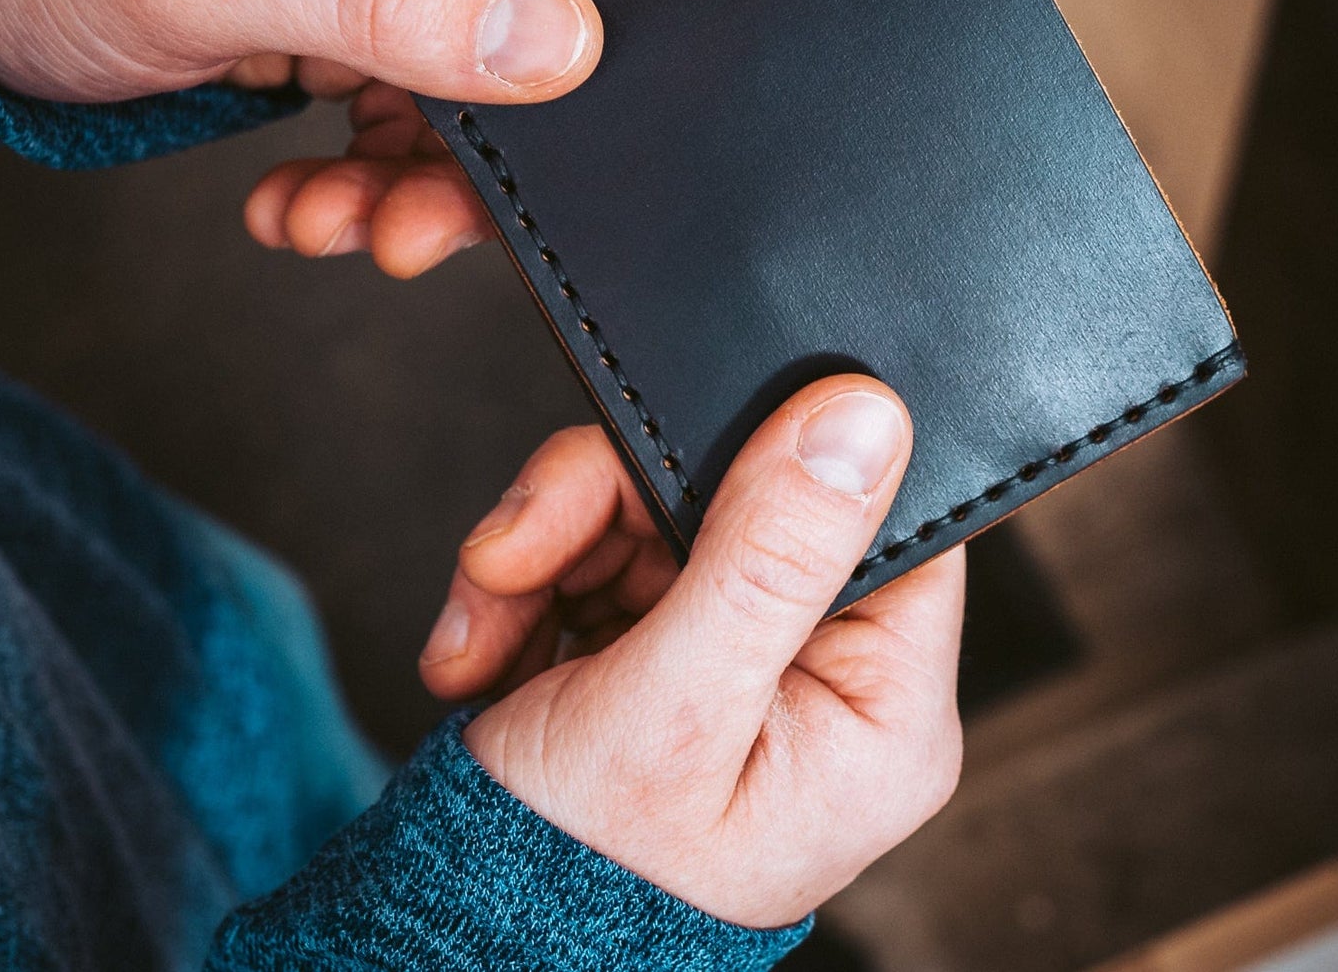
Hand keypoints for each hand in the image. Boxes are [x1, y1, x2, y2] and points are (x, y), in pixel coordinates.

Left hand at [0, 0, 621, 266]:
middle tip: (406, 229)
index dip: (571, 52)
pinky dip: (368, 173)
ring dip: (409, 180)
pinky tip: (301, 199)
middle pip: (531, 27)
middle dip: (470, 146)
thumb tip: (559, 41)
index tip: (510, 149)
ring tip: (325, 221)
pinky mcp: (364, 1)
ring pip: (474, 88)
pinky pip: (412, 105)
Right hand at [422, 375, 964, 927]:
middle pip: (740, 494)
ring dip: (545, 547)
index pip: (882, 521)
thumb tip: (864, 417)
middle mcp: (819, 673)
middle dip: (603, 508)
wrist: (456, 935)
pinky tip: (483, 647)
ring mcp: (736, 652)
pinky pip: (602, 546)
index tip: (693, 446)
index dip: (792, 458)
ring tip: (482, 630)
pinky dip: (527, 579)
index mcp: (877, 708)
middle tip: (519, 551)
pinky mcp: (662, 638)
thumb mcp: (675, 711)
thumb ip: (766, 562)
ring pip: (652, 507)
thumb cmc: (574, 873)